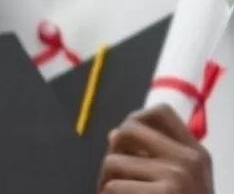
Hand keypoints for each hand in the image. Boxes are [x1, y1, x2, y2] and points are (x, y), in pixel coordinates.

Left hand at [97, 104, 213, 192]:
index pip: (159, 113)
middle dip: (112, 152)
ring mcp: (177, 176)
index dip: (134, 120)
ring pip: (112, 162)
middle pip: (127, 130)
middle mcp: (189, 160)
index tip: (128, 144)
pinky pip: (112, 187)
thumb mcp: (178, 183)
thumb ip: (151, 158)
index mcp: (195, 154)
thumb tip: (112, 134)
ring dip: (105, 183)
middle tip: (112, 174)